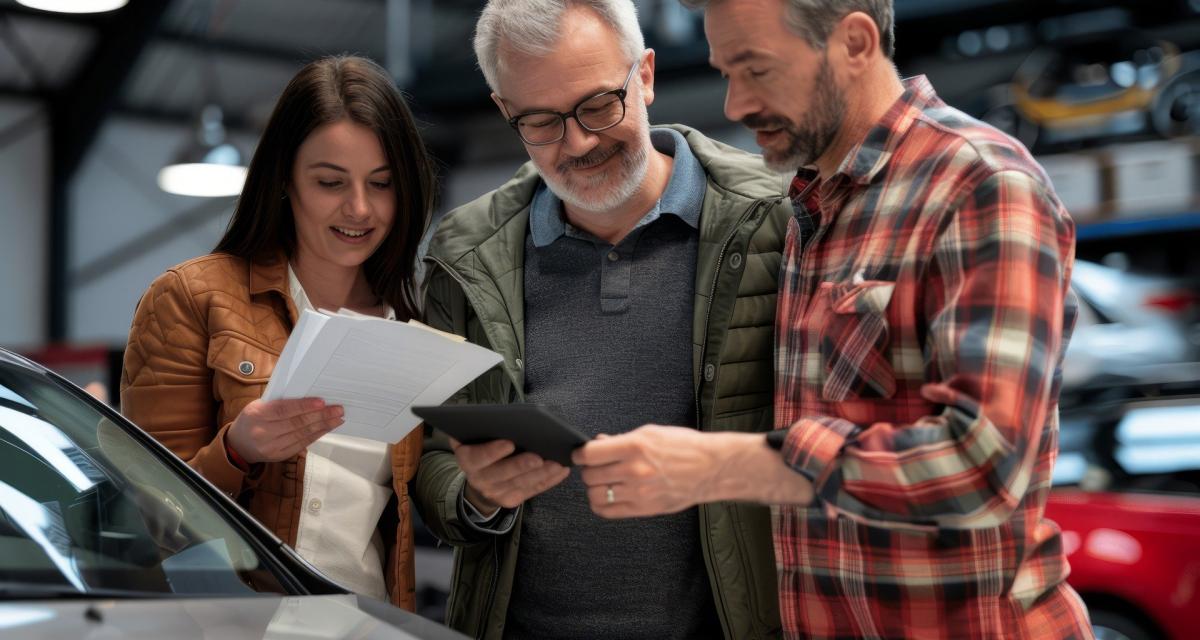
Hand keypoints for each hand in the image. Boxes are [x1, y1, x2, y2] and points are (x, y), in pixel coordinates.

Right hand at [226, 398, 343, 463]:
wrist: (238, 444)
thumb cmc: (252, 419)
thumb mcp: (258, 405)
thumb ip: (279, 401)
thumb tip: (307, 394)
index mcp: (257, 414)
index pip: (283, 410)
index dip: (304, 406)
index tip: (322, 402)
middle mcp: (263, 432)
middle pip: (296, 423)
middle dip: (320, 416)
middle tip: (338, 410)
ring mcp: (271, 446)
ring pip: (302, 435)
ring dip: (323, 426)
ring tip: (337, 418)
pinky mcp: (279, 455)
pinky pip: (301, 444)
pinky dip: (316, 435)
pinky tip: (326, 428)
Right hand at [451, 438, 568, 513]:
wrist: (480, 476)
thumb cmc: (483, 446)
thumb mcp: (476, 437)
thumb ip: (485, 429)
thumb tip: (507, 417)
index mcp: (467, 459)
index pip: (477, 457)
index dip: (492, 451)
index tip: (509, 443)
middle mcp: (479, 479)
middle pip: (501, 474)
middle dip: (520, 466)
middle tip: (539, 457)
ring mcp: (495, 492)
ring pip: (520, 484)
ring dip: (540, 474)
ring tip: (557, 462)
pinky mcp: (510, 499)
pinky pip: (532, 490)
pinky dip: (548, 481)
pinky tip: (561, 470)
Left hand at [573, 425, 722, 518]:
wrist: (711, 468)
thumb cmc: (684, 447)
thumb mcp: (651, 433)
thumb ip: (621, 440)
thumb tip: (599, 444)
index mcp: (635, 447)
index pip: (590, 453)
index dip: (581, 453)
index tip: (581, 454)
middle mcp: (634, 471)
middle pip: (590, 475)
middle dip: (588, 470)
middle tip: (595, 466)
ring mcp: (638, 493)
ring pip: (595, 495)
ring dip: (594, 488)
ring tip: (603, 481)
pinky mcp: (643, 509)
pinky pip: (608, 512)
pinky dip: (600, 504)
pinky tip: (607, 496)